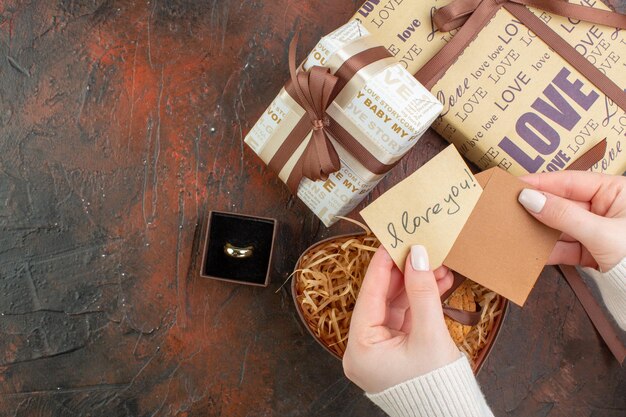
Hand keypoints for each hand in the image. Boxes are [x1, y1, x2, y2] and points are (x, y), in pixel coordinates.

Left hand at [342, 245, 459, 393]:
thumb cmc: (437, 386)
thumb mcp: (429, 335)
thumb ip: (422, 292)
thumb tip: (417, 256)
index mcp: (360, 349)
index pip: (369, 296)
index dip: (382, 266)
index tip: (392, 242)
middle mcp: (365, 349)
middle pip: (382, 300)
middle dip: (405, 274)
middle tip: (419, 249)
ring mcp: (381, 350)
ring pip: (397, 306)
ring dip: (417, 285)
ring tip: (437, 265)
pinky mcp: (397, 351)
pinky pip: (406, 318)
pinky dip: (422, 301)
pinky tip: (438, 282)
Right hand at [519, 171, 625, 270]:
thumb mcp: (601, 233)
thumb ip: (563, 215)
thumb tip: (530, 199)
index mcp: (615, 191)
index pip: (570, 181)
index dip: (540, 182)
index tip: (514, 184)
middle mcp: (605, 208)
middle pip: (562, 203)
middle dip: (536, 208)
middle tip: (507, 208)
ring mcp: (597, 231)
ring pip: (559, 227)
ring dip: (538, 231)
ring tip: (513, 230)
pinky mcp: (591, 253)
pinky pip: (564, 247)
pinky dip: (547, 251)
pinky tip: (529, 251)